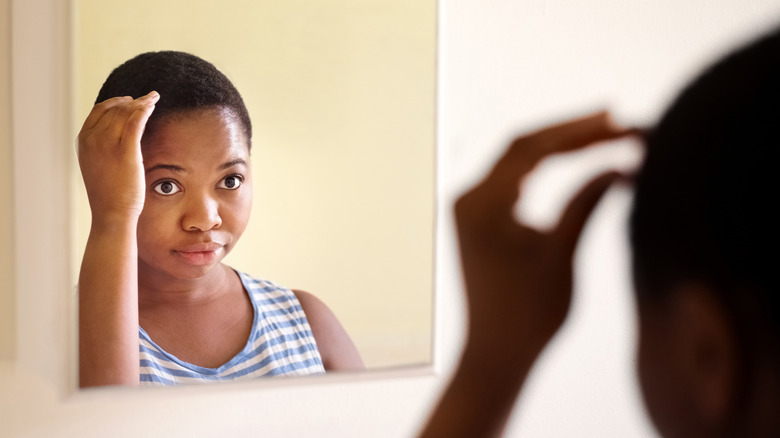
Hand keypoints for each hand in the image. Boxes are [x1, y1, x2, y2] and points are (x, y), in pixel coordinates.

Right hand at [77, 91, 158, 226]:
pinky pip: (135, 121)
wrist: (111, 214)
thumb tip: (116, 140)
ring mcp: (107, 144)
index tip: (129, 100)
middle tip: (146, 99)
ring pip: (125, 112)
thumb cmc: (109, 195)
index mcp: (83, 142)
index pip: (98, 111)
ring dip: (140, 102)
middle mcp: (92, 139)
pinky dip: (144, 108)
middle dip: (131, 101)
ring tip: (153, 98)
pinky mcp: (125, 151)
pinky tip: (153, 104)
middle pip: (113, 109)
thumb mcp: (98, 167)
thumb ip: (102, 150)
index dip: (115, 102)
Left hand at [454, 111, 636, 356]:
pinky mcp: (478, 219)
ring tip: (602, 132)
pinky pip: (511, 179)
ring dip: (557, 146)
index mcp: (481, 205)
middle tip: (616, 119)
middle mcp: (467, 199)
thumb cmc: (528, 315)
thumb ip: (586, 203)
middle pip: (522, 147)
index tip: (617, 121)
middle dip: (571, 132)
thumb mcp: (561, 255)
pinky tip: (570, 157)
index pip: (533, 149)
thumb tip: (620, 166)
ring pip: (516, 160)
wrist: (496, 355)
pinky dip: (542, 166)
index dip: (579, 132)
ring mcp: (469, 208)